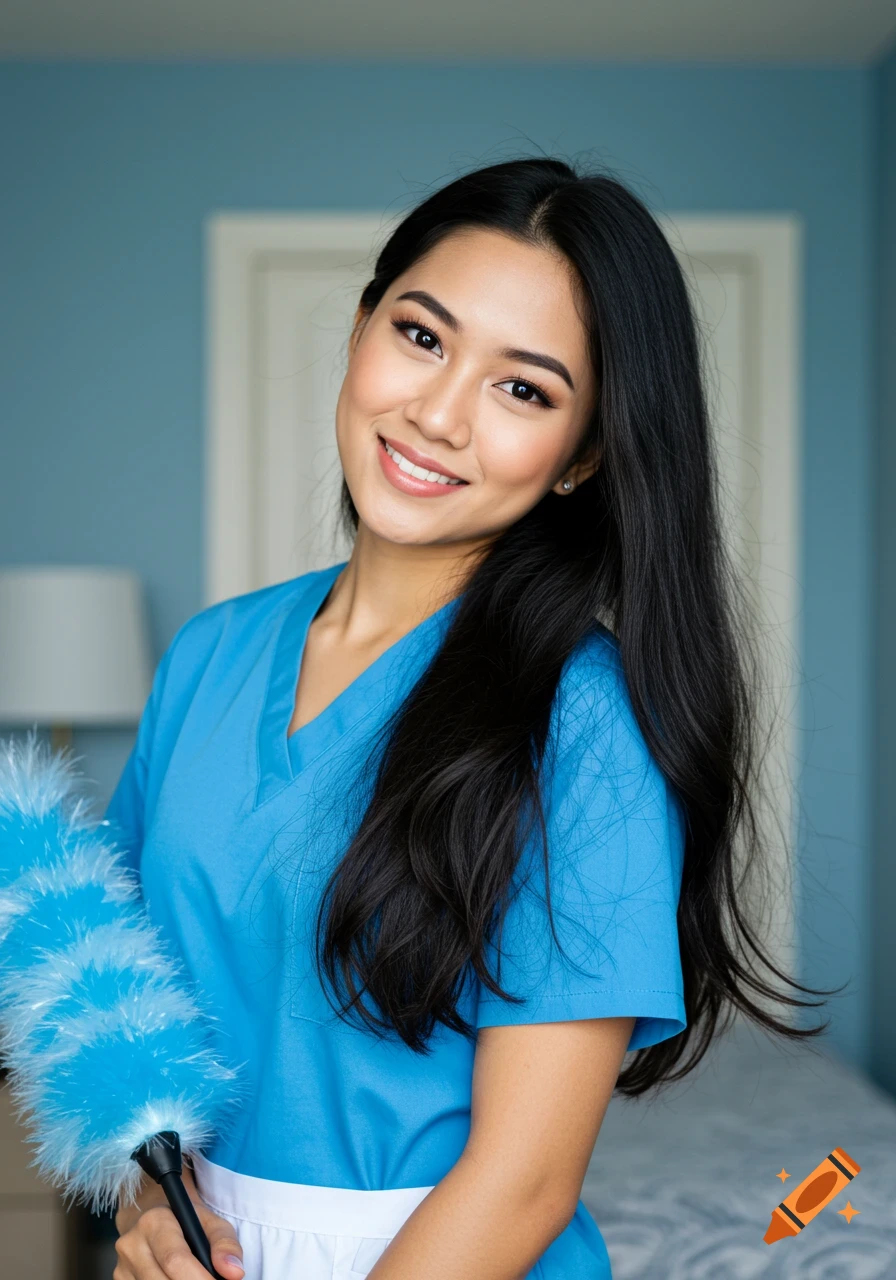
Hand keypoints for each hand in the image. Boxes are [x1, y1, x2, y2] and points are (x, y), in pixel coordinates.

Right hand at [113, 1164, 244, 1279]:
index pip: (175, 1259)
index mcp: (153, 1222)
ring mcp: (122, 1266)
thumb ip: (225, 1243)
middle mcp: (132, 1244)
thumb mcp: (208, 1220)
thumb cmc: (185, 1219)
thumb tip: (234, 1272)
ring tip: (197, 1278)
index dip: (198, 1278)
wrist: (151, 1215)